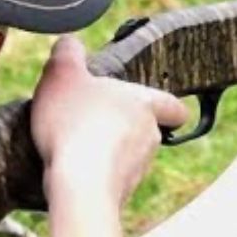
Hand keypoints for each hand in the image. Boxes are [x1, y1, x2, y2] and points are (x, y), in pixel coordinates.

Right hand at [31, 36, 188, 206]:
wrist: (78, 184)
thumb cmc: (75, 124)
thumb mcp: (63, 75)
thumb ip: (68, 53)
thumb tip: (69, 43)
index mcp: (145, 104)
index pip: (173, 105)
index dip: (168, 106)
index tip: (158, 108)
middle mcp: (150, 137)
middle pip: (146, 130)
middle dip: (123, 127)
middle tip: (92, 121)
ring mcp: (139, 168)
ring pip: (129, 156)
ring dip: (109, 152)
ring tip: (76, 147)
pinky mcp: (122, 193)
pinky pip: (112, 181)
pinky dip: (97, 175)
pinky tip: (73, 171)